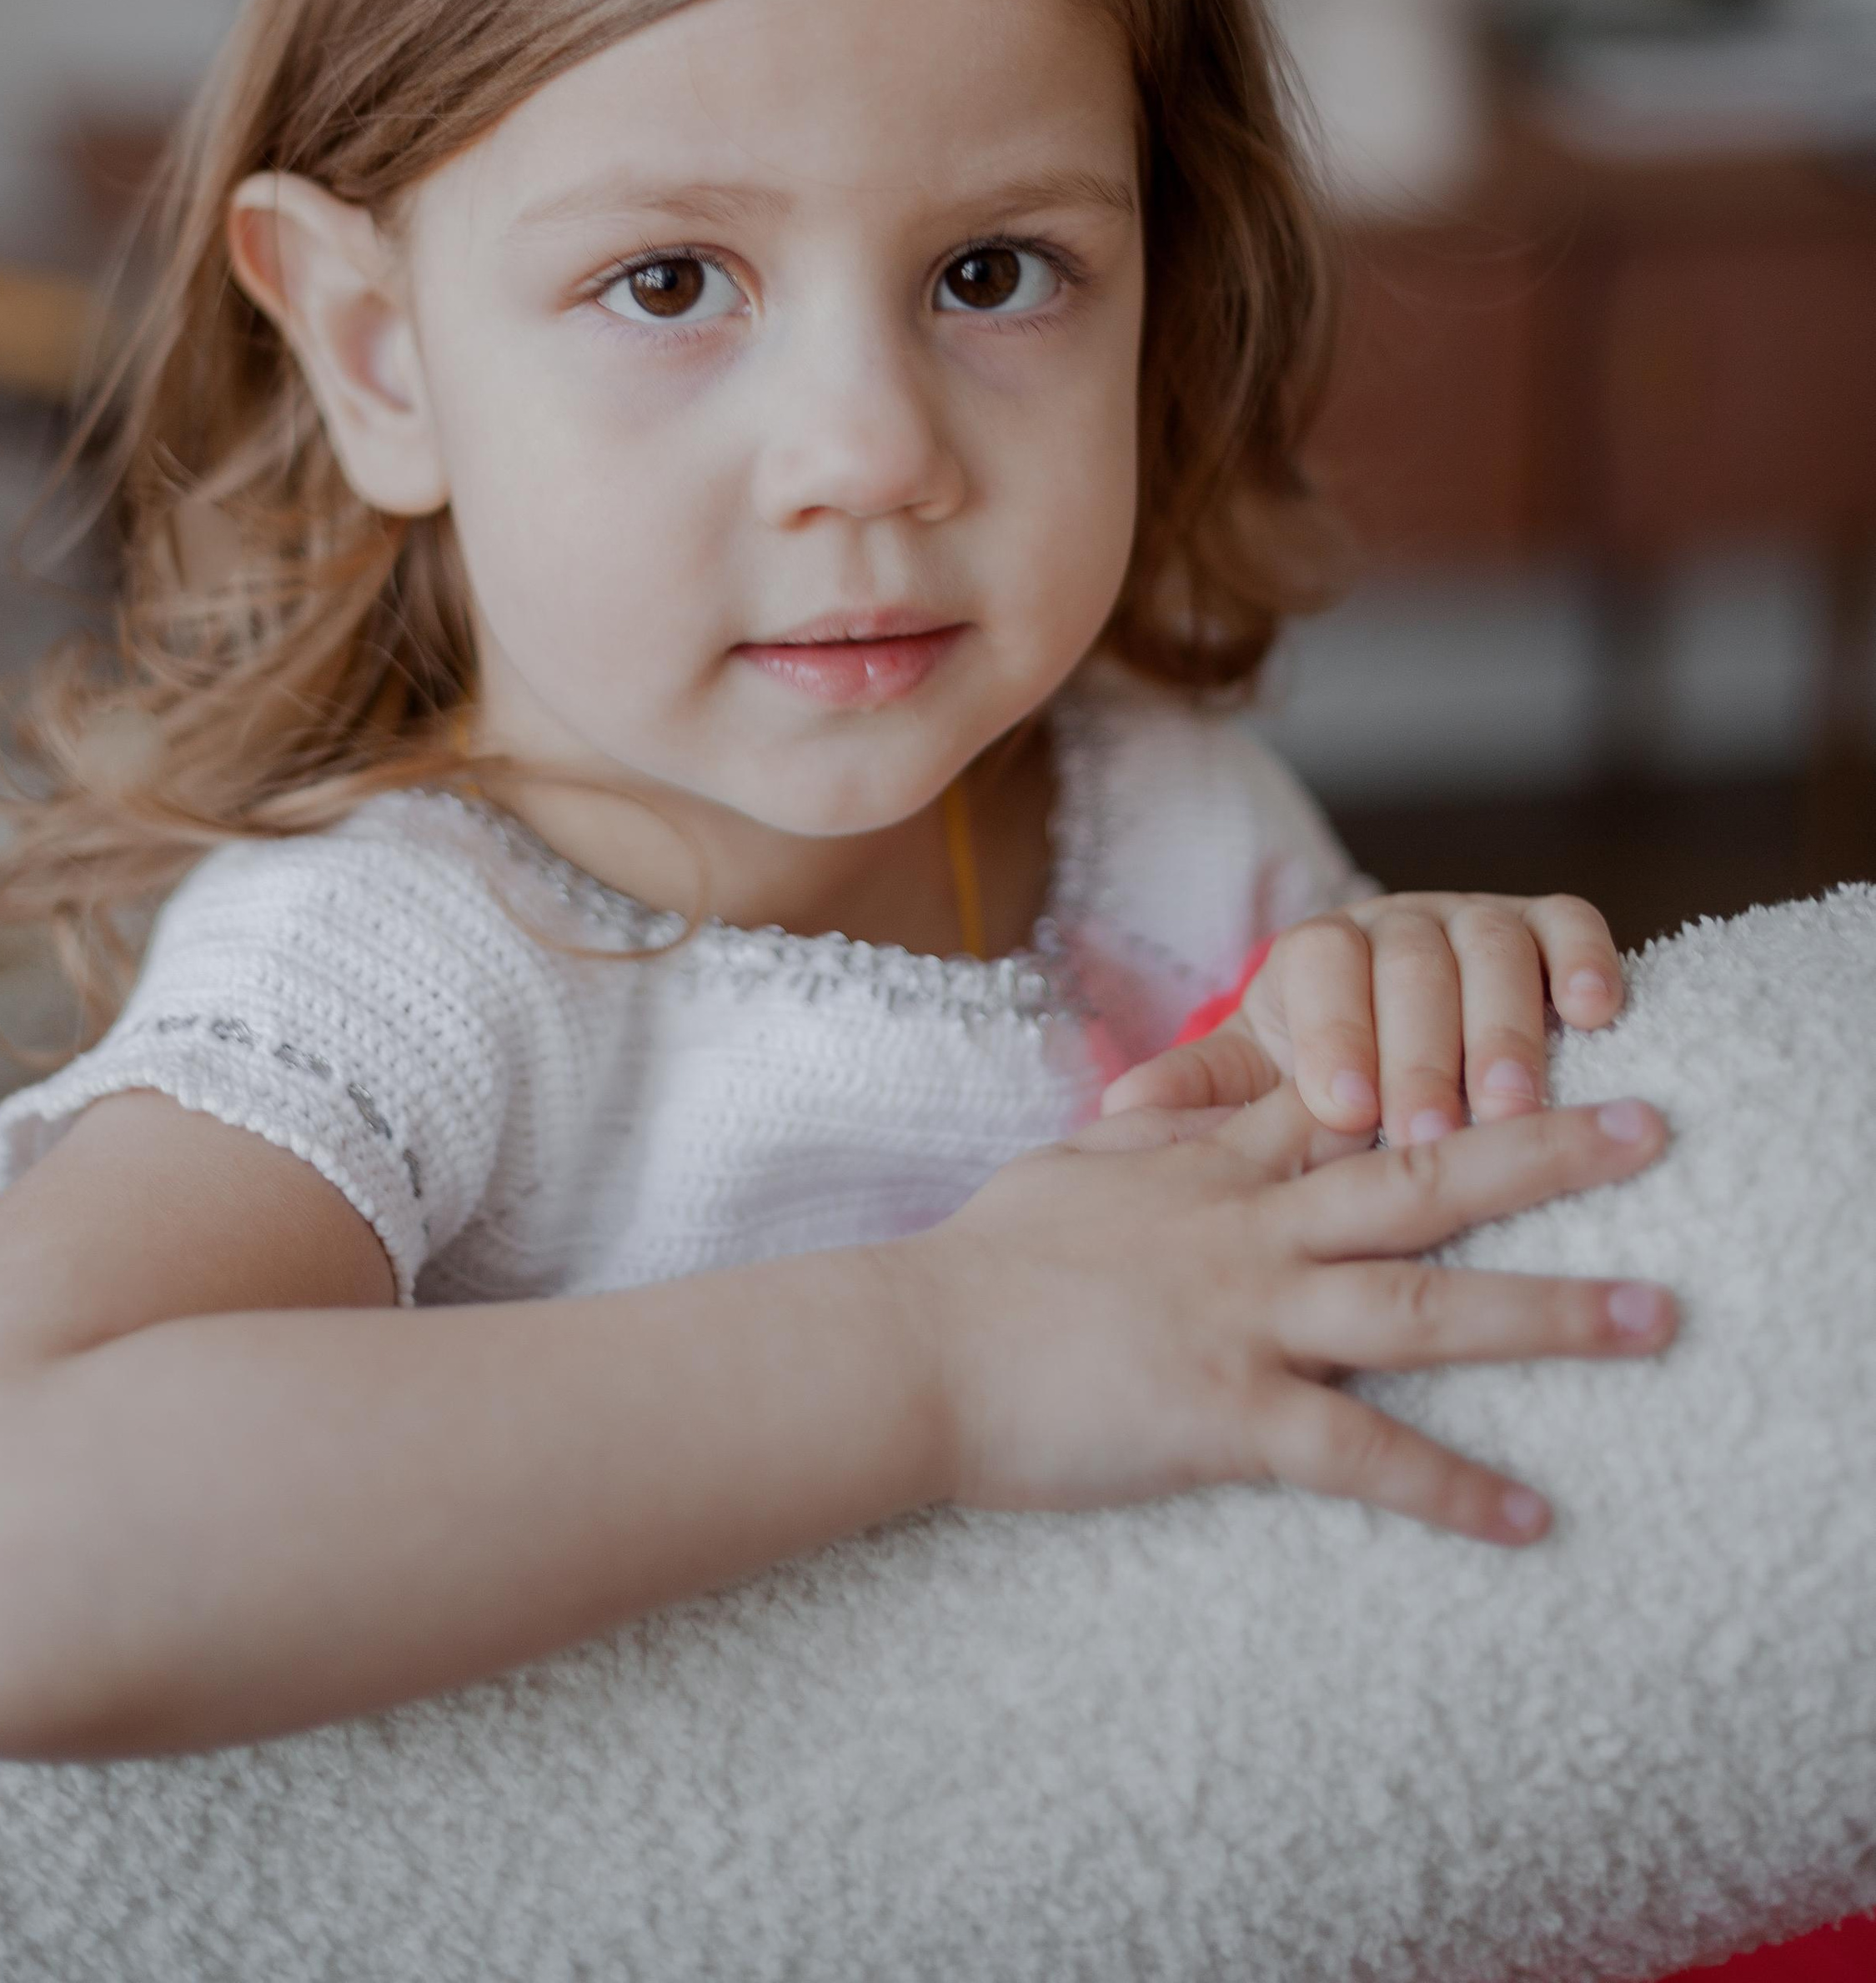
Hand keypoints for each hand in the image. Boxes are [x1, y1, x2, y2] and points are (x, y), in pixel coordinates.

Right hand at [901, 1086, 1674, 1536]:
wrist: (913, 1345)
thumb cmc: (982, 1265)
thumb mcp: (1073, 1167)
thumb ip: (1147, 1136)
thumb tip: (1173, 1103)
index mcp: (1215, 1168)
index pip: (1354, 1105)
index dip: (1451, 1075)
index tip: (1539, 1049)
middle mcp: (1251, 1230)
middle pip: (1424, 1179)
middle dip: (1546, 1153)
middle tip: (1652, 1129)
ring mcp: (1245, 1318)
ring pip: (1423, 1306)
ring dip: (1548, 1313)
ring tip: (1651, 1314)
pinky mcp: (1225, 1414)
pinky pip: (1360, 1454)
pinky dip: (1449, 1488)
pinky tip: (1527, 1517)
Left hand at [1105, 893, 1624, 1144]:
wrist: (1404, 1047)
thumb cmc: (1327, 1080)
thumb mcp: (1257, 1087)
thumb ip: (1202, 1097)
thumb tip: (1118, 1105)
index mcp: (1317, 956)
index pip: (1322, 967)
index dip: (1337, 1031)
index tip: (1345, 1110)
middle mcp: (1398, 925)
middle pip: (1411, 963)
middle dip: (1422, 1049)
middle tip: (1431, 1133)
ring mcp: (1478, 921)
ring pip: (1492, 949)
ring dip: (1504, 1026)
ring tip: (1510, 1108)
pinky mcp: (1550, 929)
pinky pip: (1570, 925)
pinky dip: (1584, 959)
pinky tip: (1597, 1014)